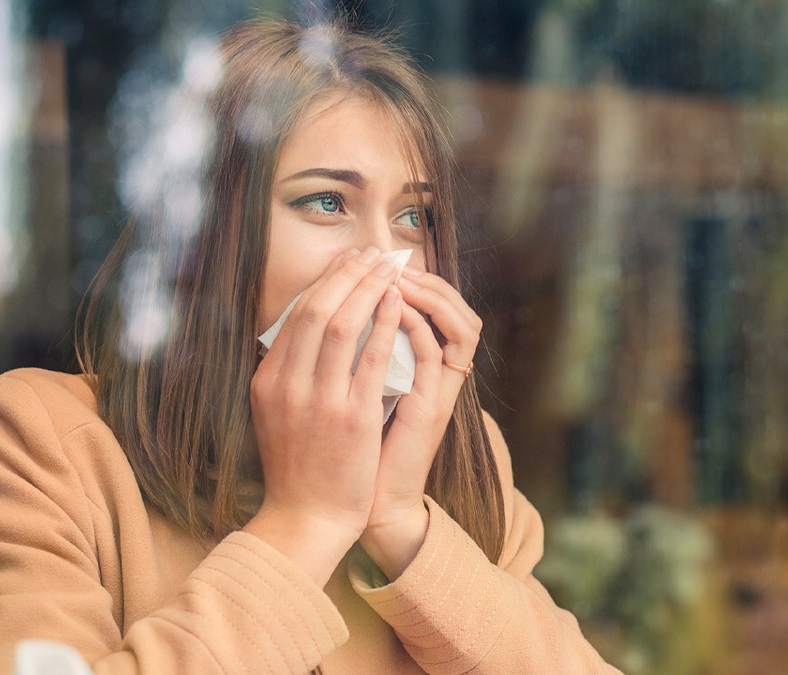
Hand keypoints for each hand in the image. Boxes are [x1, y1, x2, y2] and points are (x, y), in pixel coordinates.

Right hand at [245, 247, 402, 585]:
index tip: (346, 263)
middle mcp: (288, 385)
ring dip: (366, 288)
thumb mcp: (274, 415)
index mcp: (268, 382)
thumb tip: (302, 332)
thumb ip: (285, 374)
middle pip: (316, 310)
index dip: (324, 283)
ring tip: (387, 269)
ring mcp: (319, 401)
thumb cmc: (296, 469)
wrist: (305, 519)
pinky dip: (384, 324)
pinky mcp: (352, 418)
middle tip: (371, 255)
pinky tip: (397, 304)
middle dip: (346, 275)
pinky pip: (370, 358)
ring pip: (341, 325)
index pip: (295, 316)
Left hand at [359, 267, 481, 578]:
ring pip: (460, 325)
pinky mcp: (432, 408)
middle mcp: (438, 378)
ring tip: (396, 273)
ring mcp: (439, 392)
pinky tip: (395, 305)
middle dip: (425, 278)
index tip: (374, 261)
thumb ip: (355, 357)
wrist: (366, 503)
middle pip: (457, 309)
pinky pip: (437, 354)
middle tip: (388, 257)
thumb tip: (327, 315)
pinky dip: (417, 325)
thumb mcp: (355, 393)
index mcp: (422, 370)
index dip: (413, 281)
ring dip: (429, 294)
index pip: (436, 310)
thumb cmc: (356, 451)